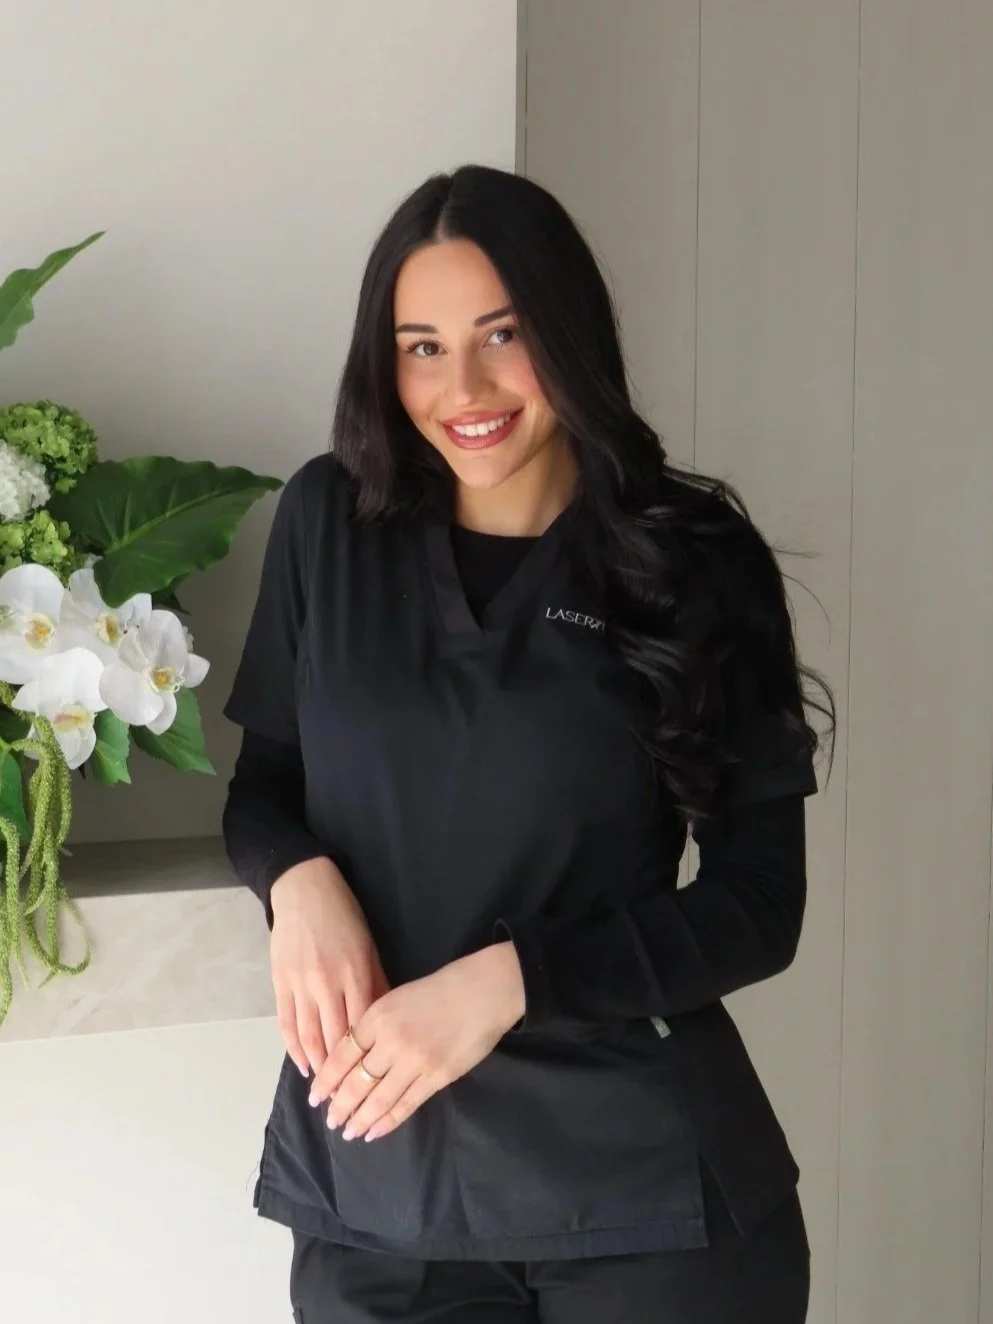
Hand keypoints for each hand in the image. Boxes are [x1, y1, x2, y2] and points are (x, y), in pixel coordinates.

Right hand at [269, 857, 389, 1078]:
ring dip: (317, 1067)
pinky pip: (286, 1023)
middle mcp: (326, 983)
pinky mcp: (280, 982)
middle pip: (334, 1039)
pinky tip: (303, 1065)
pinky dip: (294, 1049)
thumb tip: (385, 1022)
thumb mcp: (369, 947)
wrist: (304, 890)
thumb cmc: (345, 917)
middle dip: (341, 1074)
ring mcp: (300, 984)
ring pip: (308, 1036)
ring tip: (326, 1091)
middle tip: (350, 1099)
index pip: (362, 1028)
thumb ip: (377, 985)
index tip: (373, 1082)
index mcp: (355, 974)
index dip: (366, 1059)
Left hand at [308, 942, 525, 1141]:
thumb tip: (352, 1057)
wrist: (484, 991)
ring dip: (360, 1119)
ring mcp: (415, 1062)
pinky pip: (406, 1105)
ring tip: (348, 1132)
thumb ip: (375, 1024)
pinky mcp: (437, 1077)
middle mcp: (391, 1041)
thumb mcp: (398, 996)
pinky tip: (374, 1131)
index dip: (326, 1079)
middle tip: (330, 1121)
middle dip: (340, 1106)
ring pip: (379, 1099)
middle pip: (356, 1081)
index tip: (314, 1096)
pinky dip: (388, 1121)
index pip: (342, 1055)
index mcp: (378, 1016)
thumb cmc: (440, 989)